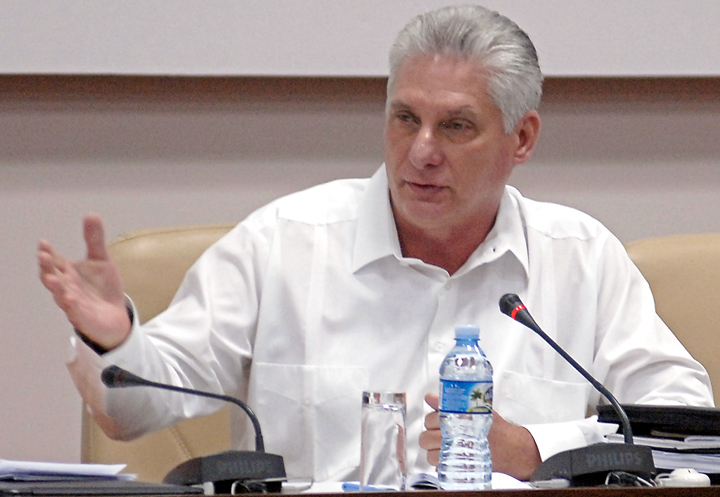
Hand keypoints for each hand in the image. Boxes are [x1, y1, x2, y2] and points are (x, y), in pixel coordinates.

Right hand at [38, 214, 130, 349]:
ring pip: (59, 294)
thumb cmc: (102, 287)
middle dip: (46, 267)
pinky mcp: (82, 317)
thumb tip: (91, 214)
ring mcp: (72, 302)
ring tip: (52, 279)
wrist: (115, 315)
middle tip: (43, 256)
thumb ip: (94, 240)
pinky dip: (71, 305)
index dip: (48, 252)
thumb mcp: (101, 260)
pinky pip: (74, 311)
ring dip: (55, 287)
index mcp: (68, 272)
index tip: (44, 243)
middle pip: (52, 276)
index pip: (54, 260)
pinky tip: (70, 298)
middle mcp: (66, 286)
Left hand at [419, 393, 540, 480]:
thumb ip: (450, 402)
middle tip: (441, 433)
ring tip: (444, 445)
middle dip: (430, 434)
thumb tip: (430, 397)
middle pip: (426, 438)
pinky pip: (439, 467)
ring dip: (434, 450)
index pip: (429, 419)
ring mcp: (455, 455)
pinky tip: (449, 455)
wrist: (510, 447)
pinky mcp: (458, 468)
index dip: (432, 419)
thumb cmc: (493, 427)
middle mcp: (453, 438)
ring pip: (429, 454)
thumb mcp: (474, 408)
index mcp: (457, 421)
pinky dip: (441, 462)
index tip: (439, 419)